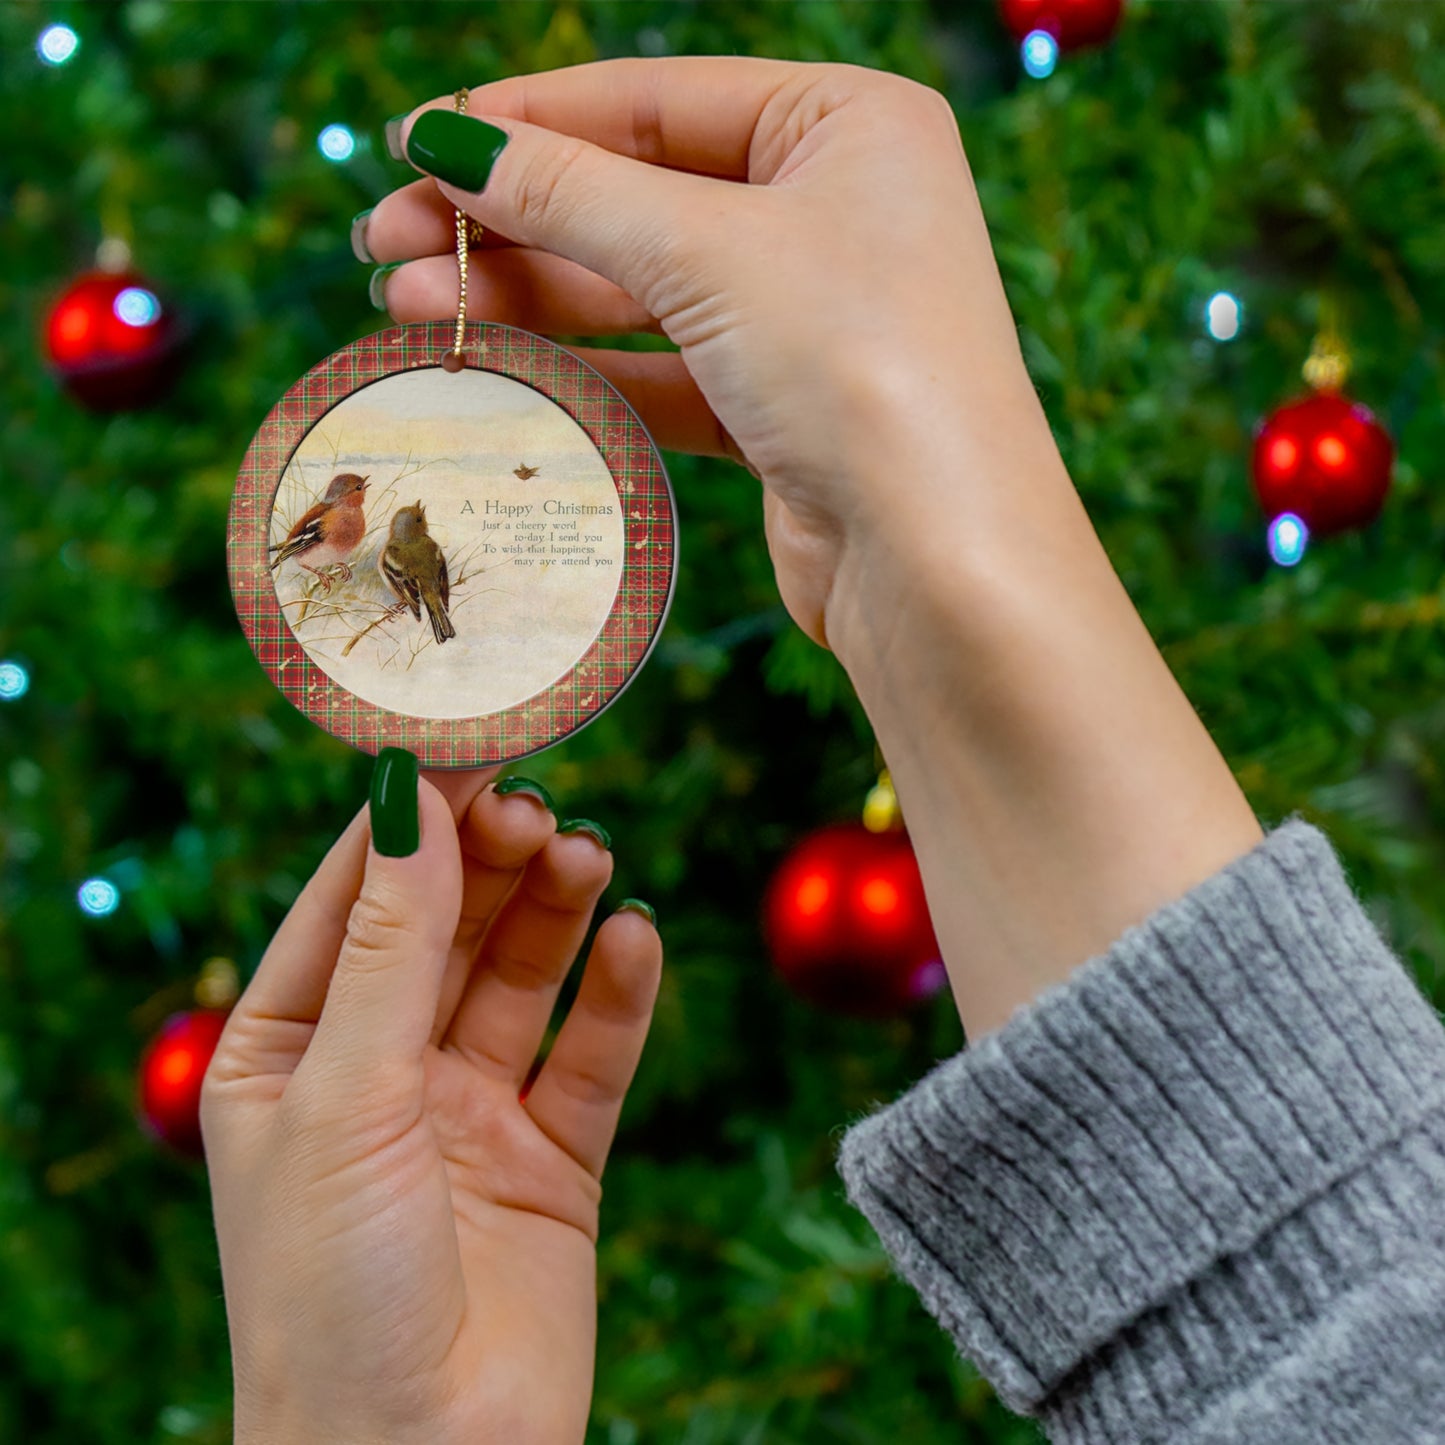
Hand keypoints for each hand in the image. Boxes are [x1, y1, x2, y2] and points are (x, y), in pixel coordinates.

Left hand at [201, 766, 661, 1444]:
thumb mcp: (346, 1096)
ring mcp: (469, 1113)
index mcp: (289, 1052)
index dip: (409, 822)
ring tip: (589, 857)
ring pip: (521, 978)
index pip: (352, 901)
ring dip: (555, 912)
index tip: (468, 743)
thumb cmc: (332, 1293)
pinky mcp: (552, 1159)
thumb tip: (411, 801)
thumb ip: (391, 947)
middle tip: (540, 807)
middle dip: (490, 863)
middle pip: (447, 928)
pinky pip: (590, 1056)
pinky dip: (617, 995)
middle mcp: (379, 1072)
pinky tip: (635, 941)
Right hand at [361, 60, 1262, 1040]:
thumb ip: (571, 193)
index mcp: (847, 126)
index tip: (417, 146)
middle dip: (510, 219)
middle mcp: (834, 210)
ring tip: (410, 302)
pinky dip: (582, 366)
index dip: (528, 121)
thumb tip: (446, 142)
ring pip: (640, 288)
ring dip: (528, 294)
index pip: (656, 99)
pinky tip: (493, 363)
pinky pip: (662, 367)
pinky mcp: (782, 408)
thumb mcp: (707, 253)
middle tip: (386, 242)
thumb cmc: (860, 368)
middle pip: (637, 195)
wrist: (940, 562)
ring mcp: (808, 315)